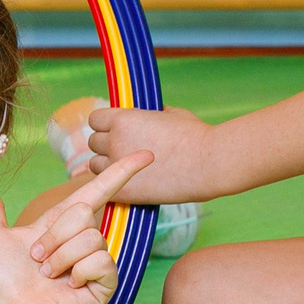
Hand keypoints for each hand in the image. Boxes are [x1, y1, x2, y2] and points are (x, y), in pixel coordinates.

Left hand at [0, 151, 152, 303]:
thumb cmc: (3, 281)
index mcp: (62, 224)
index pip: (97, 191)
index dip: (121, 172)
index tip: (146, 155)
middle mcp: (83, 239)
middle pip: (83, 213)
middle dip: (54, 236)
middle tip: (38, 259)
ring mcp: (96, 261)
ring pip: (91, 238)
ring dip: (61, 257)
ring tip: (49, 276)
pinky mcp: (105, 283)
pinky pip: (100, 261)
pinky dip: (78, 272)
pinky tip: (68, 286)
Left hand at [86, 105, 219, 202]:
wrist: (209, 163)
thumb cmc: (194, 135)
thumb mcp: (170, 114)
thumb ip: (150, 114)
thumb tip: (147, 114)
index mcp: (123, 119)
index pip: (95, 120)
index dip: (105, 125)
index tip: (116, 131)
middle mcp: (115, 140)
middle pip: (94, 142)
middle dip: (107, 145)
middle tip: (125, 151)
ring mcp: (118, 166)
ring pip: (95, 165)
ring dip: (107, 166)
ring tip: (127, 168)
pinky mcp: (124, 190)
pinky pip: (107, 186)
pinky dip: (115, 184)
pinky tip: (130, 183)